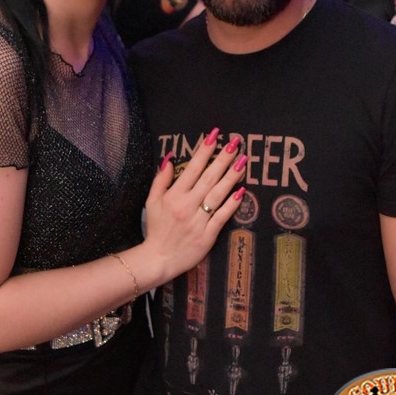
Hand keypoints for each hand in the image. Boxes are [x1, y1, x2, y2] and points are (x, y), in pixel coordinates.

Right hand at [143, 129, 245, 281]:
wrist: (158, 259)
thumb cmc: (156, 229)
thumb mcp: (152, 202)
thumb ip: (161, 180)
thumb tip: (170, 158)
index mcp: (174, 196)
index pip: (192, 168)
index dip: (204, 150)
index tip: (215, 135)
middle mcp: (187, 206)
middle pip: (208, 178)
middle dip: (223, 158)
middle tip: (236, 142)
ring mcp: (198, 221)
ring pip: (218, 194)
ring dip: (231, 177)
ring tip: (243, 161)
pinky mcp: (207, 235)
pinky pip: (222, 217)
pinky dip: (232, 204)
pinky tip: (242, 191)